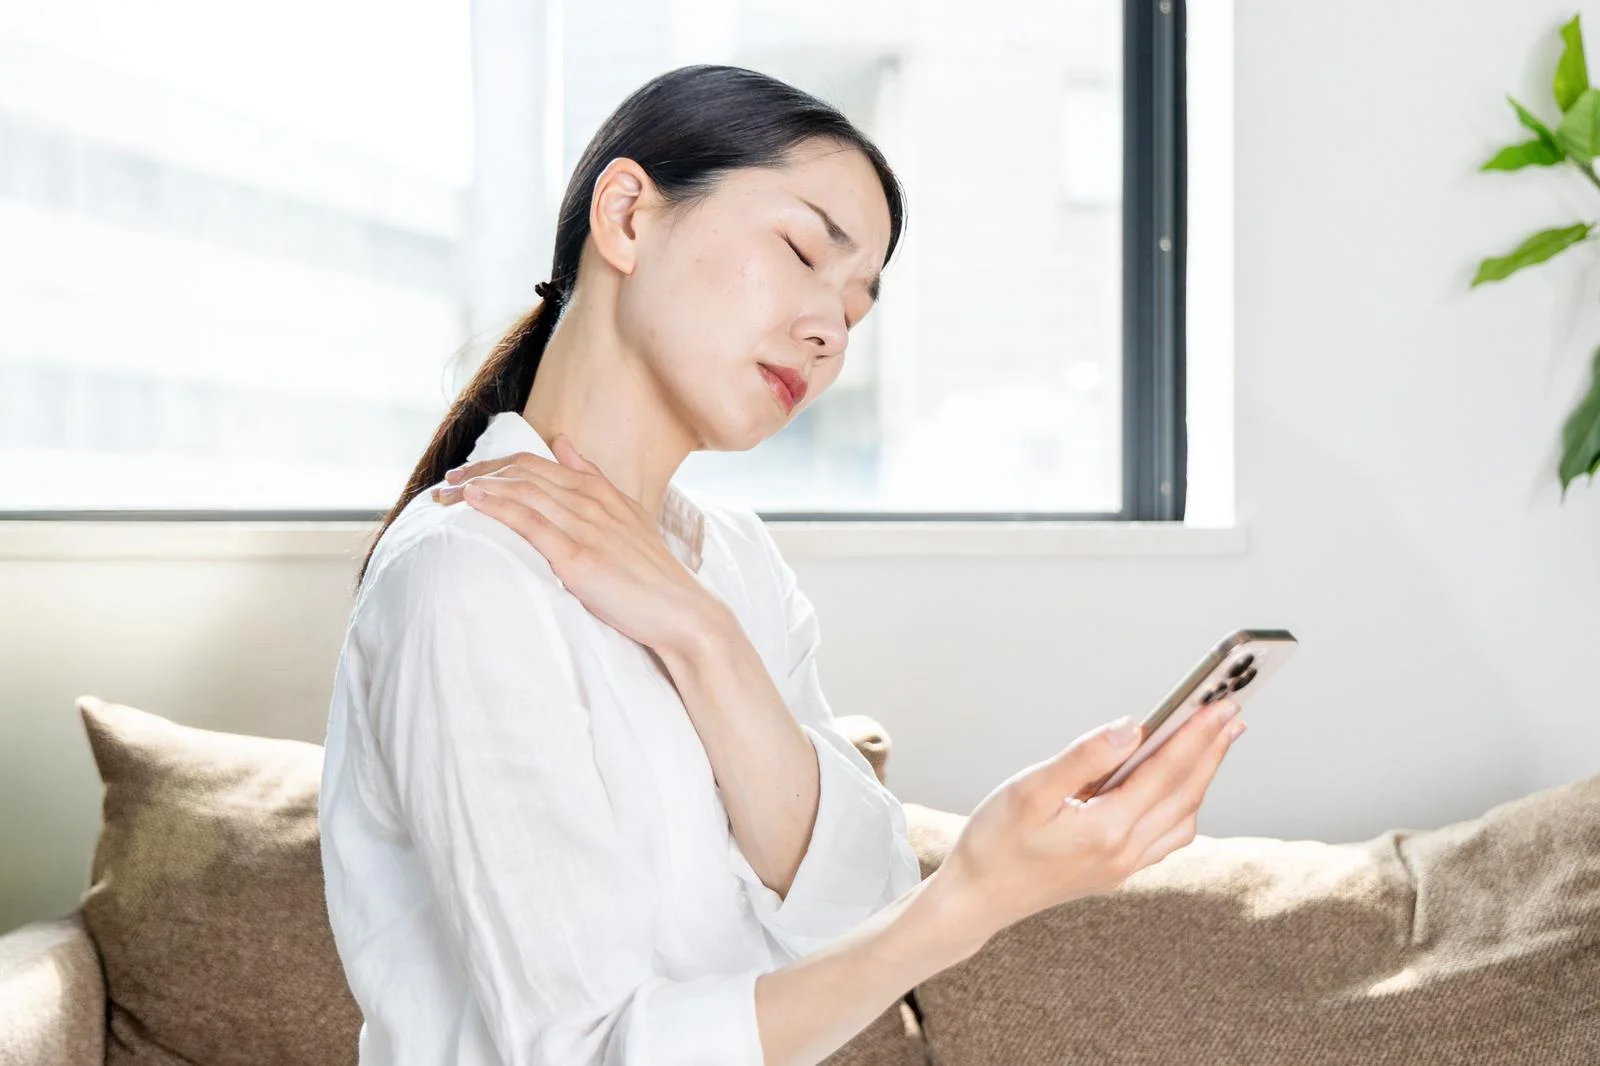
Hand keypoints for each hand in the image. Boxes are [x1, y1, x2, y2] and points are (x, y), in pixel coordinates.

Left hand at [430, 435, 723, 654]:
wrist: (684, 613)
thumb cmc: (651, 574)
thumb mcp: (625, 515)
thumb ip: (592, 477)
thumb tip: (562, 441)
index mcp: (601, 492)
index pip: (537, 464)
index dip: (496, 465)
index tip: (464, 474)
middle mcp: (592, 502)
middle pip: (523, 473)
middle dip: (478, 473)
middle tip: (442, 484)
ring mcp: (587, 528)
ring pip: (523, 493)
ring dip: (478, 488)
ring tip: (444, 494)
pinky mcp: (580, 558)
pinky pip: (532, 523)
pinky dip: (500, 507)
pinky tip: (474, 501)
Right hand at [934, 698, 1244, 944]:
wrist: (976, 899)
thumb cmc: (994, 842)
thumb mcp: (1028, 789)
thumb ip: (1083, 757)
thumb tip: (1131, 728)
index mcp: (1106, 830)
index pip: (1165, 772)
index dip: (1197, 735)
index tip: (1221, 704)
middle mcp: (1124, 852)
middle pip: (1184, 794)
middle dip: (1211, 751)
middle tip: (1232, 713)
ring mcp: (1124, 866)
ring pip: (1182, 819)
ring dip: (1201, 779)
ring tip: (1211, 743)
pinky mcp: (1117, 872)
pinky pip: (1166, 838)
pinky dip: (1182, 807)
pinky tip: (1178, 789)